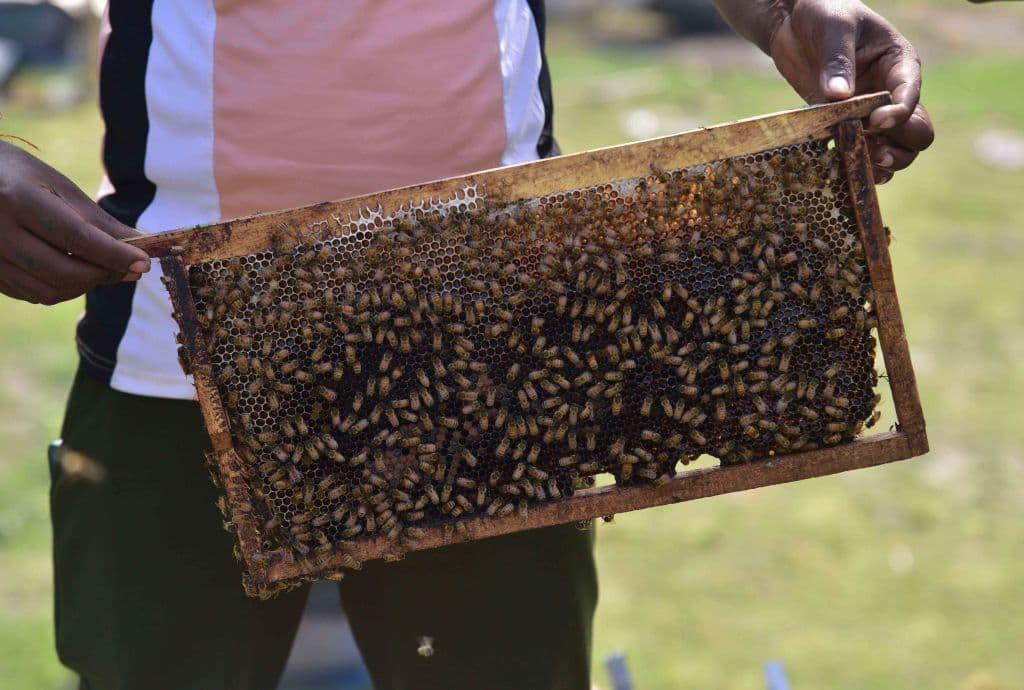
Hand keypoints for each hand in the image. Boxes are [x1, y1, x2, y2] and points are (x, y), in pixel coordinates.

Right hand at [0, 141, 149, 304]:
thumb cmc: (19, 176)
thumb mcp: (58, 186)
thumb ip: (98, 220)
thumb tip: (139, 245)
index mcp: (18, 200)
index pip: (78, 238)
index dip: (115, 255)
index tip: (144, 263)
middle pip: (64, 272)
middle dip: (104, 274)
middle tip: (128, 269)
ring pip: (49, 291)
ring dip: (86, 285)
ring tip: (103, 268)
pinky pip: (34, 294)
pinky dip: (63, 289)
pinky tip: (75, 271)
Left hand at [714, 0, 934, 182]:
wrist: (795, 22)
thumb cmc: (823, 11)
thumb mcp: (832, 27)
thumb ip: (837, 60)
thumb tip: (838, 96)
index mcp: (899, 64)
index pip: (910, 96)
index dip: (898, 114)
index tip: (874, 122)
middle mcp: (891, 92)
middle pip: (916, 133)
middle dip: (898, 147)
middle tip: (871, 151)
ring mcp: (870, 112)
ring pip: (894, 149)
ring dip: (880, 162)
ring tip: (858, 164)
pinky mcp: (845, 125)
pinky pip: (860, 152)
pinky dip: (853, 164)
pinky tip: (838, 167)